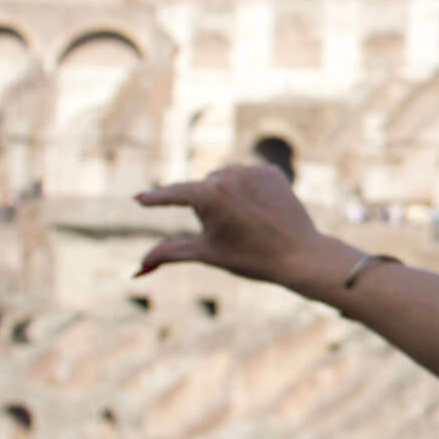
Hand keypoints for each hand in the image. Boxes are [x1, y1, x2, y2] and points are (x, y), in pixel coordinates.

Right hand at [134, 165, 330, 284]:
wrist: (300, 255)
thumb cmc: (250, 258)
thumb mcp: (206, 254)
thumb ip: (170, 253)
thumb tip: (138, 268)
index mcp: (209, 194)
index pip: (175, 194)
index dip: (156, 200)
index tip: (138, 200)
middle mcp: (228, 174)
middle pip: (204, 189)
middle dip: (208, 208)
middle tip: (230, 232)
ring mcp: (252, 170)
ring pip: (226, 181)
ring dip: (228, 197)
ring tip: (246, 223)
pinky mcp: (272, 172)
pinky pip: (250, 179)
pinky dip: (250, 192)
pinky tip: (261, 211)